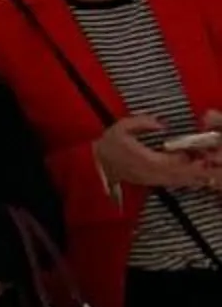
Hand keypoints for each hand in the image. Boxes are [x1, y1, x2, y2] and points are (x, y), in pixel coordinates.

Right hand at [92, 113, 216, 189]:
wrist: (99, 162)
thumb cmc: (110, 142)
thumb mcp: (121, 126)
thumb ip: (142, 122)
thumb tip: (163, 124)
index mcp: (145, 159)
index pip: (172, 161)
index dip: (186, 157)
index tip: (196, 149)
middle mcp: (152, 173)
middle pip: (180, 175)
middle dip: (195, 169)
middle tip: (207, 161)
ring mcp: (153, 180)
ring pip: (178, 181)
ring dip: (193, 177)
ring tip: (205, 170)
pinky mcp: (153, 183)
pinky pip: (173, 184)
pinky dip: (186, 181)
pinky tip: (195, 177)